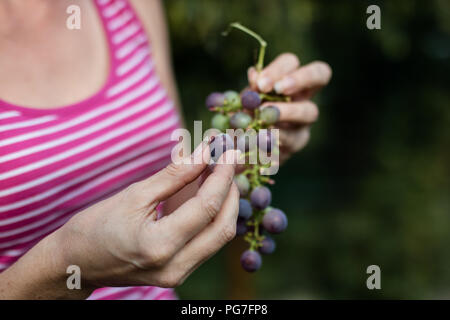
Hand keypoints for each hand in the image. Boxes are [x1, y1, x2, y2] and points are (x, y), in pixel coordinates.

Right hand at [57, 142, 239, 289]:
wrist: (75, 263)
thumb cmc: (96, 226)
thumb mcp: (135, 195)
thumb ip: (174, 176)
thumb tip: (205, 153)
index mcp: (159, 245)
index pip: (206, 207)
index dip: (223, 176)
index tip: (230, 152)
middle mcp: (174, 267)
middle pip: (223, 227)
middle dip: (231, 191)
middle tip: (229, 162)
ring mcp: (177, 274)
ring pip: (219, 237)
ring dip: (224, 204)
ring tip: (219, 174)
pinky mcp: (178, 273)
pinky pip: (207, 243)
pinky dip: (211, 217)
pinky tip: (205, 193)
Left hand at [248, 53, 331, 162]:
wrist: (241, 147)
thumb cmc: (245, 115)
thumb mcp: (244, 101)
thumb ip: (251, 89)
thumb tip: (254, 73)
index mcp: (288, 80)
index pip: (291, 62)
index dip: (280, 69)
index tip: (261, 84)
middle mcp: (303, 95)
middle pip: (320, 74)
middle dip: (300, 79)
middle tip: (278, 89)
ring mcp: (303, 120)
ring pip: (309, 111)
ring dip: (286, 111)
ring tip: (264, 117)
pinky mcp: (296, 143)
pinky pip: (292, 139)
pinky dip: (274, 138)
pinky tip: (260, 139)